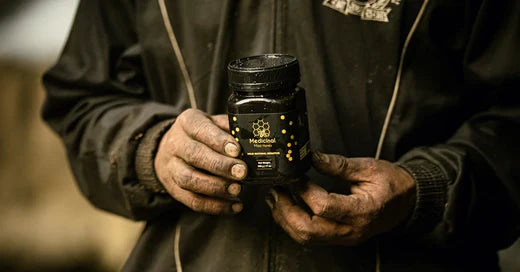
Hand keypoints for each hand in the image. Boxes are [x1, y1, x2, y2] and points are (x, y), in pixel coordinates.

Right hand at [155, 109, 246, 214]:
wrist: (171, 148)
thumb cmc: (202, 135)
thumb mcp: (214, 123)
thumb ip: (230, 129)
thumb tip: (253, 140)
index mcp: (188, 122)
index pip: (200, 129)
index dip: (218, 141)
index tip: (237, 150)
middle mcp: (176, 144)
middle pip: (194, 155)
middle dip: (220, 166)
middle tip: (242, 172)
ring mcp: (171, 167)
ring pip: (189, 180)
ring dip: (215, 187)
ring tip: (237, 190)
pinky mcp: (174, 189)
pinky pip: (192, 200)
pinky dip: (214, 206)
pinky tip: (234, 206)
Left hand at [266, 152, 415, 245]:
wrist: (407, 202)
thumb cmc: (392, 184)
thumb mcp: (369, 167)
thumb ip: (338, 164)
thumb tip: (312, 157)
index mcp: (363, 210)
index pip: (324, 207)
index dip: (304, 191)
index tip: (294, 176)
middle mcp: (352, 229)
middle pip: (309, 230)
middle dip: (286, 210)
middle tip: (276, 190)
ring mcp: (345, 237)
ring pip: (306, 238)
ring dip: (285, 219)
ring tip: (275, 198)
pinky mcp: (339, 238)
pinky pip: (311, 237)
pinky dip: (294, 224)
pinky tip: (286, 208)